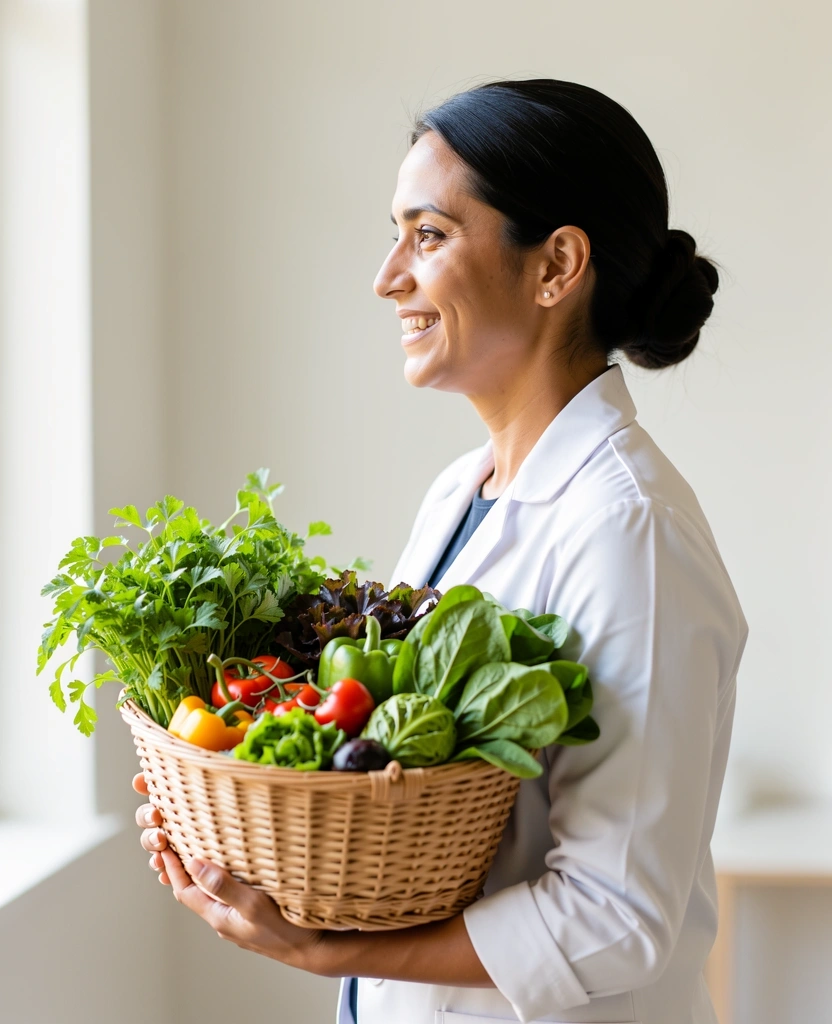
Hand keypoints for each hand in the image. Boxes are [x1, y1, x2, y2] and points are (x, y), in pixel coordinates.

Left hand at [132, 772, 324, 969]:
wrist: (311, 950)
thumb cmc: (285, 929)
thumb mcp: (254, 905)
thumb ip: (224, 886)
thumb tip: (195, 866)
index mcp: (219, 916)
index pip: (184, 891)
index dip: (173, 869)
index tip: (164, 847)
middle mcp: (223, 920)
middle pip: (194, 893)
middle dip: (183, 870)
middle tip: (176, 844)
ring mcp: (236, 920)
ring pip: (211, 894)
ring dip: (202, 874)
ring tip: (198, 851)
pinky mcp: (249, 917)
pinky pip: (227, 895)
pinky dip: (220, 879)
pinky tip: (230, 869)